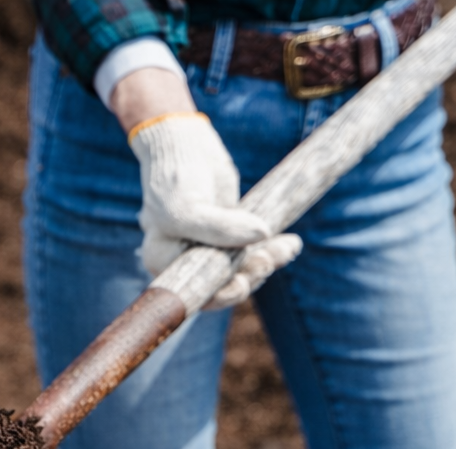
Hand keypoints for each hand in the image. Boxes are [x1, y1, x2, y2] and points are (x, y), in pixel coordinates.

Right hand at [109, 69, 298, 309]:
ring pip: (242, 269)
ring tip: (286, 247)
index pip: (194, 294)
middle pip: (222, 285)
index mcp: (163, 262)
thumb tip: (262, 236)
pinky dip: (273, 249)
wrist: (186, 145)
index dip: (220, 296)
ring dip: (266, 262)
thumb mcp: (188, 207)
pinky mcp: (232, 235)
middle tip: (266, 260)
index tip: (242, 283)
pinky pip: (254, 250)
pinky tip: (291, 243)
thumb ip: (219, 227)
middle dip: (248, 276)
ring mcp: (210, 249)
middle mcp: (185, 261)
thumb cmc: (175, 177)